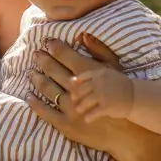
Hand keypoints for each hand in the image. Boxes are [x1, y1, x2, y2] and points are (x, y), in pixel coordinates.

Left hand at [28, 32, 160, 160]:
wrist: (131, 125)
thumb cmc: (122, 93)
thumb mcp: (114, 69)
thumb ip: (98, 51)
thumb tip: (82, 35)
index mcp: (91, 73)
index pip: (67, 57)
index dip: (55, 48)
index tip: (46, 42)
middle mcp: (81, 89)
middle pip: (55, 72)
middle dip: (43, 61)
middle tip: (35, 55)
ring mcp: (75, 107)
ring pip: (50, 90)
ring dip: (38, 80)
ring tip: (30, 74)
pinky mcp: (70, 124)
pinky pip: (47, 112)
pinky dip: (37, 104)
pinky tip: (30, 97)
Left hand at [71, 63, 134, 122]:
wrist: (135, 96)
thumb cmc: (121, 86)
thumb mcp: (108, 76)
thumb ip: (92, 76)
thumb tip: (72, 80)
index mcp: (100, 74)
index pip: (82, 77)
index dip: (76, 83)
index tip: (72, 88)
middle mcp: (100, 83)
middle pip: (81, 90)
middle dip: (76, 96)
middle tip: (73, 101)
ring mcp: (103, 95)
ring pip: (85, 102)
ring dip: (80, 107)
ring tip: (78, 110)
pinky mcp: (106, 106)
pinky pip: (93, 113)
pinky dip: (89, 117)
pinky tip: (87, 120)